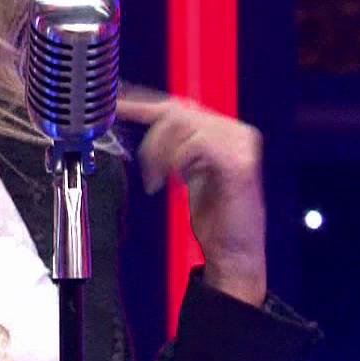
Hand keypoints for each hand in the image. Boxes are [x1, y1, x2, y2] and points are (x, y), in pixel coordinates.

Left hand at [116, 85, 268, 306]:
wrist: (235, 255)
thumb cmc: (217, 221)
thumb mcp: (189, 175)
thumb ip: (176, 150)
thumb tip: (150, 130)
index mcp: (226, 133)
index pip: (181, 108)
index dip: (145, 105)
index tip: (118, 105)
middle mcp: (237, 133)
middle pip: (178, 113)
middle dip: (152, 140)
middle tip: (148, 171)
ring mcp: (241, 145)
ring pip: (183, 126)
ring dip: (160, 154)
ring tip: (157, 181)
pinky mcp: (239, 163)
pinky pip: (196, 144)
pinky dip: (176, 160)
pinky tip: (175, 180)